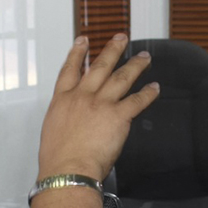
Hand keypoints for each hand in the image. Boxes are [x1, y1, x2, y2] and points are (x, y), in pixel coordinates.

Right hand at [37, 34, 160, 180]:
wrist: (68, 170)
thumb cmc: (58, 159)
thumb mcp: (52, 132)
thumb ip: (65, 120)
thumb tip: (72, 123)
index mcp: (63, 100)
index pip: (70, 70)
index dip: (77, 53)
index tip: (83, 42)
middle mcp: (82, 97)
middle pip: (100, 66)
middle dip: (112, 50)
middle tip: (120, 38)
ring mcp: (101, 104)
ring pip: (121, 77)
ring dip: (135, 65)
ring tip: (144, 57)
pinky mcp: (118, 116)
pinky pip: (137, 100)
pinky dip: (148, 93)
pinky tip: (154, 88)